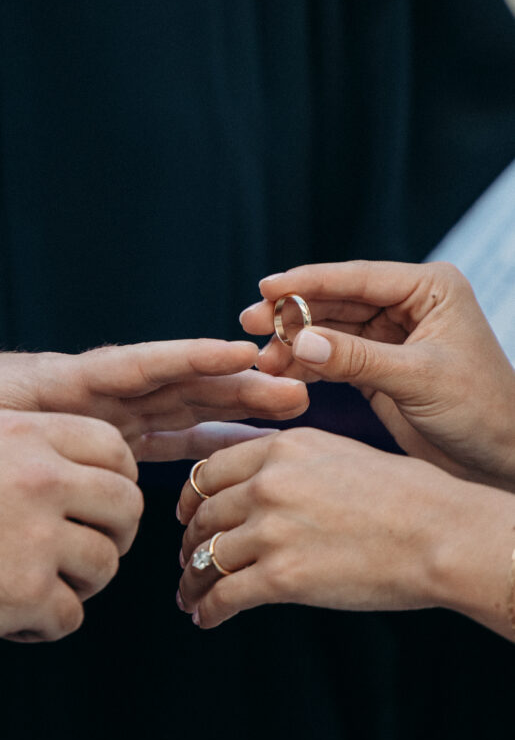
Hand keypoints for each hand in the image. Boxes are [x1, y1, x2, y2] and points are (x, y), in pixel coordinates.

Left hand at [0, 340, 308, 461]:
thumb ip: (5, 424)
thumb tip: (43, 434)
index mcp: (69, 380)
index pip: (138, 365)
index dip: (190, 358)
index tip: (239, 352)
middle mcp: (101, 394)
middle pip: (176, 383)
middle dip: (233, 381)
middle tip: (291, 382)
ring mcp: (111, 413)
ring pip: (182, 405)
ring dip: (233, 404)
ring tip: (288, 402)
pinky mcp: (112, 435)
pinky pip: (166, 436)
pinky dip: (206, 437)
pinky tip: (243, 442)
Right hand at [0, 411, 141, 645]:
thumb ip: (32, 445)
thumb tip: (84, 469)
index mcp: (29, 436)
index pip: (114, 449)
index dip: (122, 477)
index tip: (107, 501)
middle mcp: (42, 480)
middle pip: (127, 505)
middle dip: (117, 532)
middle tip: (92, 547)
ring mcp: (36, 538)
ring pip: (106, 564)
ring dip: (82, 581)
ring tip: (45, 585)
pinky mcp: (24, 593)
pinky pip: (70, 616)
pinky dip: (47, 624)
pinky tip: (17, 616)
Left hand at [176, 428, 514, 637]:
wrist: (436, 533)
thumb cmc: (403, 494)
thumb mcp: (337, 452)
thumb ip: (291, 462)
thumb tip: (261, 482)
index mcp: (281, 447)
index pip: (211, 470)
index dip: (191, 497)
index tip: (186, 515)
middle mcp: (267, 482)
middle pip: (204, 513)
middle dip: (189, 540)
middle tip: (186, 558)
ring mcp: (271, 529)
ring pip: (207, 556)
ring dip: (191, 580)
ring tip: (189, 595)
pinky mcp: (281, 576)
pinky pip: (225, 595)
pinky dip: (208, 610)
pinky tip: (205, 618)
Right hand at [240, 261, 514, 489]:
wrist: (502, 462)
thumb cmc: (483, 412)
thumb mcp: (419, 379)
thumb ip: (358, 359)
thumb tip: (300, 341)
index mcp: (429, 289)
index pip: (359, 277)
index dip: (308, 281)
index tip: (267, 286)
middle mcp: (408, 305)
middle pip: (337, 300)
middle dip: (293, 313)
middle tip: (250, 322)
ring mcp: (391, 335)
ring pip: (330, 330)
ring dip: (295, 343)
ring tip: (261, 360)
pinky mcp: (378, 366)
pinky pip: (333, 358)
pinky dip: (307, 366)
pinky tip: (280, 373)